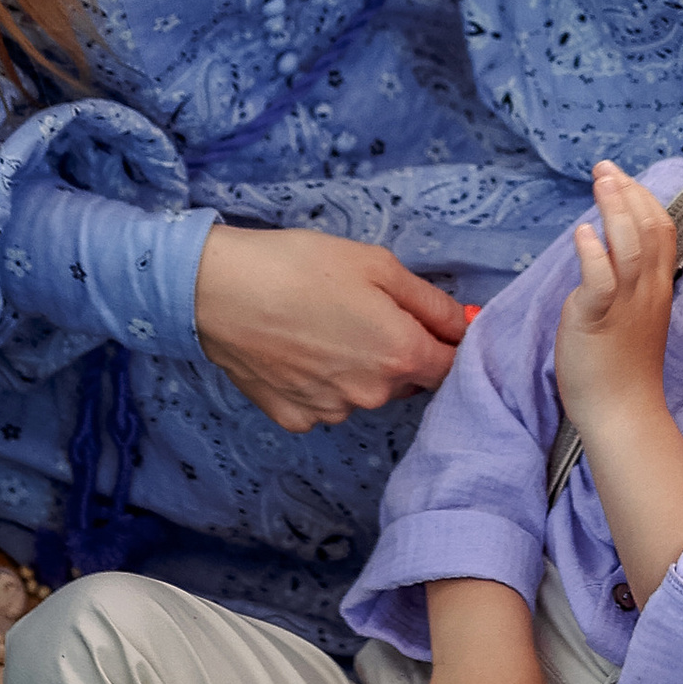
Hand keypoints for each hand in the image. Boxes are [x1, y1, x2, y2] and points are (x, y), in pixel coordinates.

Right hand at [194, 225, 469, 434]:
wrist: (218, 290)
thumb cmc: (299, 266)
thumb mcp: (378, 265)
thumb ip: (431, 302)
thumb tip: (464, 326)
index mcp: (402, 355)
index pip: (452, 365)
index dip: (447, 342)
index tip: (429, 322)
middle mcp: (373, 395)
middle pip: (408, 380)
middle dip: (398, 351)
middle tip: (362, 311)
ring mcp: (332, 412)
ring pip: (365, 393)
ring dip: (358, 369)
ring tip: (321, 326)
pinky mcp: (295, 418)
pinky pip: (324, 404)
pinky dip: (319, 383)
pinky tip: (297, 350)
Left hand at [552, 160, 680, 437]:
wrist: (622, 411)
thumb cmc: (621, 366)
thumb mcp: (633, 314)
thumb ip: (625, 282)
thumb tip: (606, 249)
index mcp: (657, 288)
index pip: (661, 231)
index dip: (643, 199)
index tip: (622, 178)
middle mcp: (647, 292)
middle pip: (650, 230)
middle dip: (628, 193)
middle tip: (606, 168)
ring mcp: (626, 306)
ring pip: (630, 247)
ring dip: (615, 210)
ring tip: (601, 182)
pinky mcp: (598, 321)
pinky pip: (601, 281)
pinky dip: (594, 253)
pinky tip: (584, 232)